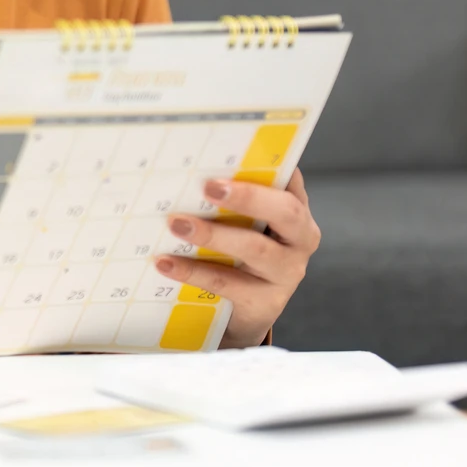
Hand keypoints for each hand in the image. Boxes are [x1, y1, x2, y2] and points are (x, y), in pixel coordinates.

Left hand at [154, 167, 319, 347]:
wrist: (248, 311)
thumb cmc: (244, 254)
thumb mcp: (248, 225)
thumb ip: (235, 201)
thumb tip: (196, 171)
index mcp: (297, 212)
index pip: (290, 182)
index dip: (272, 168)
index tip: (241, 155)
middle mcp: (300, 240)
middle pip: (285, 212)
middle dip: (247, 197)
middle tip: (209, 187)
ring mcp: (286, 273)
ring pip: (253, 248)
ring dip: (213, 235)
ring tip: (177, 225)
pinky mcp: (265, 302)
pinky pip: (227, 283)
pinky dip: (193, 272)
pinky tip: (167, 262)